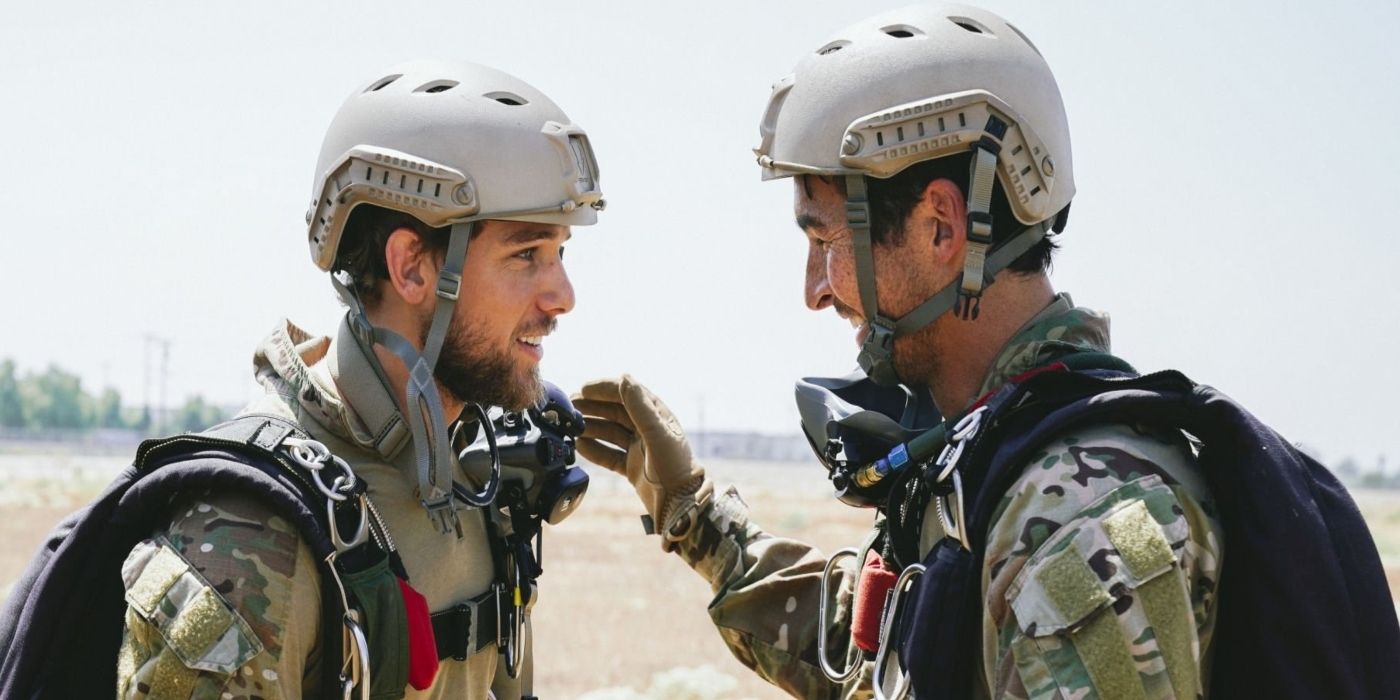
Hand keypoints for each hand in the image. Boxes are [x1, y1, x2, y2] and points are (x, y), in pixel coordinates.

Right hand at [573, 375, 705, 531]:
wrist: (679, 504)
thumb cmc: (673, 467)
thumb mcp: (657, 434)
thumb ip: (640, 407)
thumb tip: (624, 378)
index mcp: (656, 416)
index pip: (627, 394)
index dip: (605, 389)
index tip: (584, 389)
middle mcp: (646, 429)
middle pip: (615, 412)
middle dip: (592, 407)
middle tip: (570, 406)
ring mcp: (638, 448)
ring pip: (609, 432)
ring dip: (591, 427)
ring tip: (571, 426)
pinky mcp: (631, 466)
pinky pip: (609, 454)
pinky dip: (594, 450)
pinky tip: (579, 446)